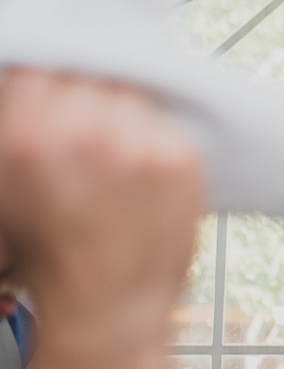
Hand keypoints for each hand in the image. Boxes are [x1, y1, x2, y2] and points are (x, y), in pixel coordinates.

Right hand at [0, 69, 203, 331]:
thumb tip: (35, 77)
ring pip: (130, 93)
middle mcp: (86, 133)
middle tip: (87, 118)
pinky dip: (152, 136)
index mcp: (29, 136)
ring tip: (113, 150)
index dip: (54, 76)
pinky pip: (165, 122)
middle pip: (92, 73)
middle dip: (87, 90)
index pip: (47, 62)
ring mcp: (139, 144)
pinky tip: (139, 167)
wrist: (107, 306)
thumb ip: (18, 127)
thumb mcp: (4, 189)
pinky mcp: (181, 158)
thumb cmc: (52, 253)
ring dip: (120, 110)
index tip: (61, 84)